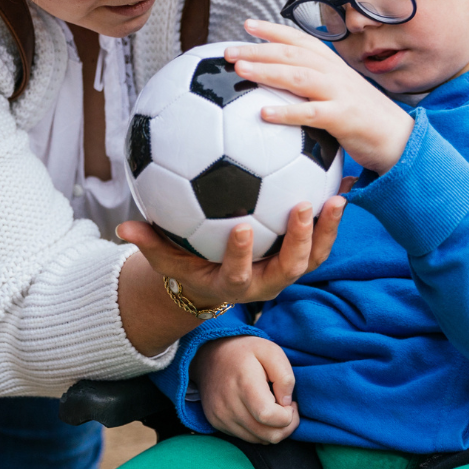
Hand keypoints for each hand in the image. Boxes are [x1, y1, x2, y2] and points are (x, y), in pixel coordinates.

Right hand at [117, 195, 343, 310]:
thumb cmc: (189, 266)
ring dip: (328, 229)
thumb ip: (150, 244)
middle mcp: (267, 282)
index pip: (238, 272)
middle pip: (290, 267)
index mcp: (234, 284)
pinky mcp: (302, 258)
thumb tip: (122, 228)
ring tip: (337, 197)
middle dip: (299, 239)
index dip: (241, 252)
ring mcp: (287, 272)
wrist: (217, 285)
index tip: (241, 226)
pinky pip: (324, 240)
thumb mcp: (168, 261)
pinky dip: (334, 216)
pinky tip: (346, 182)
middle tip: (303, 206)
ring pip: (315, 257)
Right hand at [193, 336, 299, 443]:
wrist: (209, 354)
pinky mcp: (216, 422)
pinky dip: (258, 430)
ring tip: (272, 408)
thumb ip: (285, 376)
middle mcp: (229, 404)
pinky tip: (258, 412)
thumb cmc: (245, 352)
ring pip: (258, 440)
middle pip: (267, 435)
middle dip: (286, 427)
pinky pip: (246, 438)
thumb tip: (287, 404)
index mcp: (244, 384)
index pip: (269, 416)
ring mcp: (220, 415)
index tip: (290, 403)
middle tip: (287, 408)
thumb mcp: (270, 351)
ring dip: (272, 429)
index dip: (288, 416)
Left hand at [225, 20, 414, 175]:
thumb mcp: (338, 94)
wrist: (399, 139)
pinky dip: (287, 112)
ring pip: (299, 76)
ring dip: (267, 71)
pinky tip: (264, 114)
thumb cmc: (362, 118)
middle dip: (259, 49)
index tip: (247, 24)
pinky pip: (312, 113)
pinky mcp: (345, 117)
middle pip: (292, 53)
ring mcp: (340, 93)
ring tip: (240, 70)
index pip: (299, 40)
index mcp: (332, 65)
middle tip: (229, 51)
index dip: (273, 30)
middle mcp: (334, 73)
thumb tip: (279, 88)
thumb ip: (313, 87)